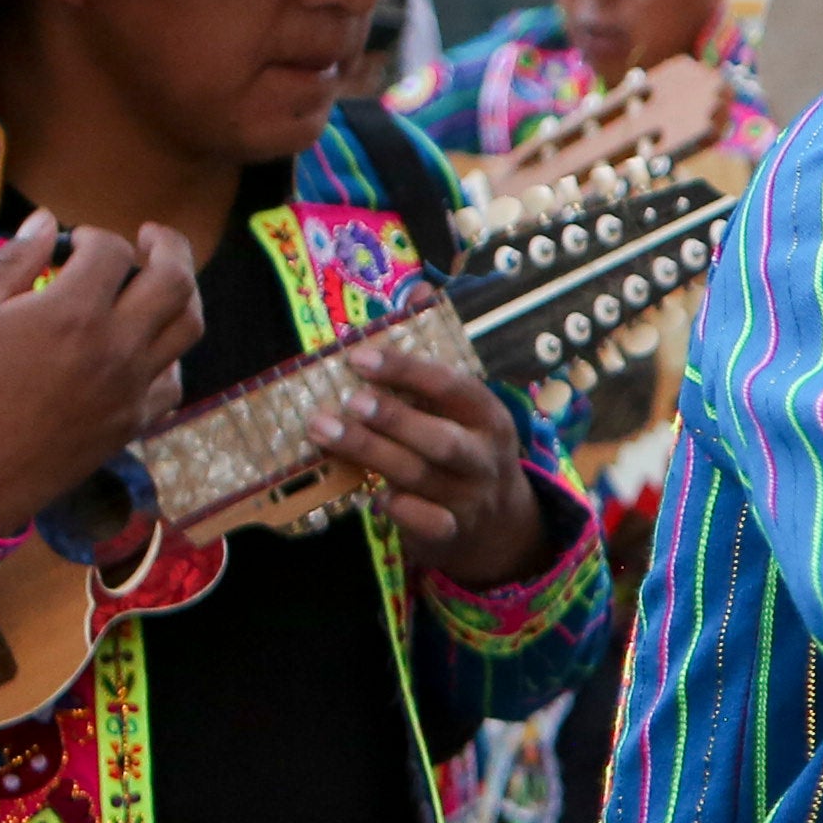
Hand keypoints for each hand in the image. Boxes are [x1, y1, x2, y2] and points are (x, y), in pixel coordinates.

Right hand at [0, 215, 203, 532]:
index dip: (94, 237)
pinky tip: (146, 344)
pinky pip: (174, 378)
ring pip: (189, 327)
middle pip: (175, 281)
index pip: (112, 251)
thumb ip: (13, 261)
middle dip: (169, 246)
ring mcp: (132, 386)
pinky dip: (170, 352)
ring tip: (162, 280)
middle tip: (151, 235)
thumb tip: (46, 221)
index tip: (75, 243)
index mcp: (72, 313)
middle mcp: (116, 346)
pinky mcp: (135, 420)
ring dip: (183, 294)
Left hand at [310, 332, 558, 582]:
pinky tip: (368, 493)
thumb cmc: (464, 448)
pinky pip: (423, 522)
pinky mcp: (451, 534)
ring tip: (322, 430)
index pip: (450, 386)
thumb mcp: (461, 405)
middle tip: (346, 400)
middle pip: (439, 438)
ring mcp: (469, 498)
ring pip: (419, 476)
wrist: (499, 525)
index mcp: (488, 415)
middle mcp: (484, 457)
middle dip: (392, 418)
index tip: (357, 356)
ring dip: (369, 452)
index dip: (404, 369)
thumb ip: (431, 357)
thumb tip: (417, 288)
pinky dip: (396, 508)